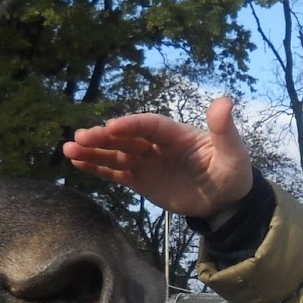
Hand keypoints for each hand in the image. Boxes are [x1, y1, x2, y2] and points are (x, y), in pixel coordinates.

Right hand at [62, 95, 253, 218]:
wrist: (225, 200)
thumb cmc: (231, 173)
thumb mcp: (233, 154)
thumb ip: (224, 131)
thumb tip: (224, 102)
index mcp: (176, 134)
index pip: (149, 125)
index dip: (131, 125)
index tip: (111, 126)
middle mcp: (156, 144)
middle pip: (126, 137)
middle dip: (103, 136)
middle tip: (80, 137)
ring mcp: (146, 160)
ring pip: (115, 153)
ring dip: (92, 150)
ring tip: (69, 149)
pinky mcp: (140, 178)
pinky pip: (115, 171)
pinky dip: (96, 167)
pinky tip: (76, 162)